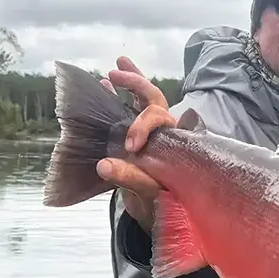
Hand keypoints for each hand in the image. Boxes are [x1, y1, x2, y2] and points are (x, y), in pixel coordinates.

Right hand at [96, 56, 176, 232]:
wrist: (158, 213)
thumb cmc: (162, 201)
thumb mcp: (150, 192)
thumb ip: (131, 178)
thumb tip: (104, 165)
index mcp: (174, 141)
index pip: (158, 117)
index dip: (142, 126)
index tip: (129, 146)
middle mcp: (165, 132)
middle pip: (155, 99)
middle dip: (136, 83)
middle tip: (115, 73)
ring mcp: (152, 133)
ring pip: (144, 100)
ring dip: (131, 80)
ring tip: (116, 64)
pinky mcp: (138, 138)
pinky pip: (128, 112)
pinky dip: (118, 96)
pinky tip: (105, 83)